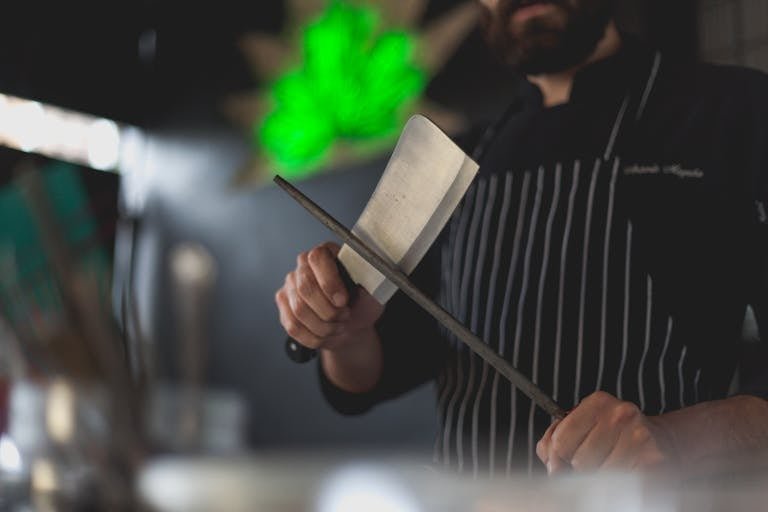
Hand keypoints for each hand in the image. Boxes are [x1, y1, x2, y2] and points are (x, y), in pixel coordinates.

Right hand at [275, 242, 383, 351]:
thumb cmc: (362, 304)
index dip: (329, 282)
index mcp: (328, 253)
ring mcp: (290, 284)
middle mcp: (304, 265)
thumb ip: (374, 282)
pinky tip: (326, 334)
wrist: (352, 324)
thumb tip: (371, 273)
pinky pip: (293, 325)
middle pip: (305, 287)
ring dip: (323, 326)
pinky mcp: (284, 303)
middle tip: (345, 316)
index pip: (317, 258)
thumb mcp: (375, 293)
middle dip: (328, 310)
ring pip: (299, 310)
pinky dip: (313, 337)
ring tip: (338, 326)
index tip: (343, 301)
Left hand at [536, 391, 676, 473]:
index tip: (567, 456)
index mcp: (598, 402)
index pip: (560, 440)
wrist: (660, 442)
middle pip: (579, 460)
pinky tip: (624, 472)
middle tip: (596, 460)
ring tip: (611, 464)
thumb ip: (554, 441)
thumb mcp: (582, 426)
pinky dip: (617, 485)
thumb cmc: (613, 436)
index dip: (560, 455)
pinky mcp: (653, 460)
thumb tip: (553, 466)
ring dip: (601, 476)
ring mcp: (639, 436)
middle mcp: (621, 414)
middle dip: (581, 467)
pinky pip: (618, 484)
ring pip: (598, 475)